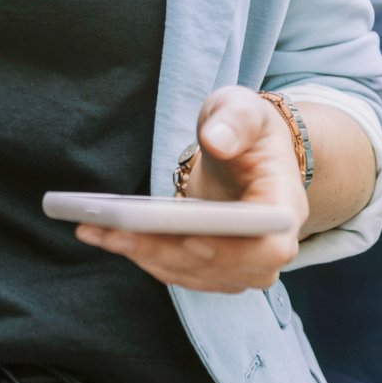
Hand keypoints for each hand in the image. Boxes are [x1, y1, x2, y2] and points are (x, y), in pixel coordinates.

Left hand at [74, 86, 307, 292]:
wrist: (241, 152)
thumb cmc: (243, 128)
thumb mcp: (242, 108)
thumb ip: (234, 120)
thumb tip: (216, 141)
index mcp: (284, 205)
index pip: (270, 245)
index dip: (233, 252)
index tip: (191, 240)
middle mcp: (270, 245)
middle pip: (223, 267)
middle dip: (166, 251)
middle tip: (116, 231)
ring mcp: (243, 264)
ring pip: (194, 274)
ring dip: (145, 256)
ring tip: (97, 230)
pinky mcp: (215, 270)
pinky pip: (180, 272)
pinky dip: (143, 257)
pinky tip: (106, 236)